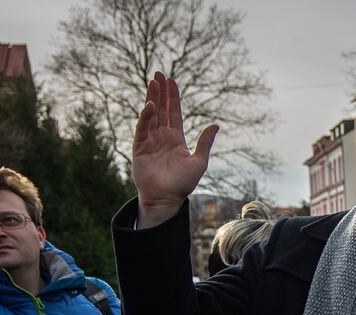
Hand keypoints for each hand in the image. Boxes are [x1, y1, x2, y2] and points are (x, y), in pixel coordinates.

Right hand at [132, 71, 218, 227]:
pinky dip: (146, 117)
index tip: (172, 81)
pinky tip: (150, 105)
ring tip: (154, 82)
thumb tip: (215, 124)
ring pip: (151, 115)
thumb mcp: (199, 161)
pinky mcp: (140, 148)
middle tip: (159, 74)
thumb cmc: (183, 184)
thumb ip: (205, 142)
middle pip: (161, 109)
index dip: (173, 97)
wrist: (167, 199)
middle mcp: (162, 137)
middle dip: (160, 92)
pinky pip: (142, 129)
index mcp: (176, 139)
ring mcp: (150, 141)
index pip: (174, 113)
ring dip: (152, 98)